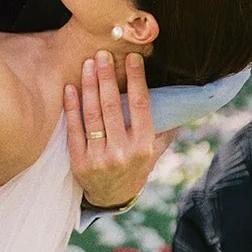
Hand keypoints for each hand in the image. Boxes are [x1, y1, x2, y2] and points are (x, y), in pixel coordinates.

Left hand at [64, 51, 170, 208]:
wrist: (112, 197)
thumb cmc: (136, 167)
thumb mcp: (155, 151)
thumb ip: (164, 127)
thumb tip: (180, 98)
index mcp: (143, 146)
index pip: (140, 106)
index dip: (136, 79)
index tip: (132, 57)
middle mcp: (122, 152)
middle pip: (112, 106)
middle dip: (107, 77)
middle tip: (103, 53)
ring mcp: (99, 158)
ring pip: (92, 115)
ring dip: (89, 86)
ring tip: (88, 64)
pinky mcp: (79, 162)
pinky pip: (74, 129)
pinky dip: (71, 107)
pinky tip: (70, 88)